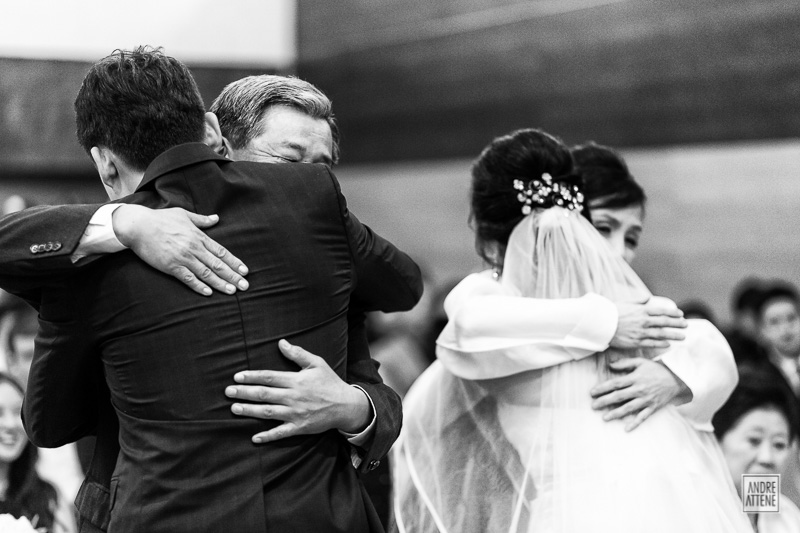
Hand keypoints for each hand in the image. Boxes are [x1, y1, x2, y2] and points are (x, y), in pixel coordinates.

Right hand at [112, 205, 248, 295]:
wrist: (138, 226)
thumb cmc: (161, 219)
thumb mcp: (184, 214)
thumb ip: (202, 219)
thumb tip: (216, 218)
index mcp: (198, 236)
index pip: (221, 251)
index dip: (234, 262)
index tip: (245, 270)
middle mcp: (194, 248)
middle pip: (217, 264)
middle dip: (233, 276)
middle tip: (245, 286)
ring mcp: (183, 257)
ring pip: (206, 273)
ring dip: (220, 283)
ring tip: (232, 291)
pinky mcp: (171, 266)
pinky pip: (188, 278)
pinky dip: (198, 286)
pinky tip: (208, 292)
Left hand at [225, 339, 372, 442]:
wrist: (346, 406)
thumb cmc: (330, 382)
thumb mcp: (317, 363)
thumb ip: (298, 354)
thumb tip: (281, 343)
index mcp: (296, 380)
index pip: (269, 377)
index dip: (252, 377)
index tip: (237, 377)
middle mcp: (294, 397)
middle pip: (264, 394)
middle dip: (244, 393)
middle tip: (228, 392)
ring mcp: (296, 413)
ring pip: (268, 412)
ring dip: (250, 411)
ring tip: (234, 408)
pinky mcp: (300, 427)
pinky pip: (281, 433)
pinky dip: (267, 436)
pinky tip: (254, 437)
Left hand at [589, 358, 691, 430]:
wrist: (676, 378)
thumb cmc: (656, 369)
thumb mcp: (641, 362)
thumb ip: (625, 363)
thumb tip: (610, 365)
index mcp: (635, 378)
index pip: (615, 384)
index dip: (603, 388)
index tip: (592, 392)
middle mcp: (639, 390)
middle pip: (619, 396)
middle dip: (605, 401)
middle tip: (593, 406)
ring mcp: (646, 399)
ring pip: (629, 408)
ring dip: (616, 413)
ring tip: (605, 417)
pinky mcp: (653, 407)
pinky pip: (643, 416)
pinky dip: (635, 423)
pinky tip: (626, 428)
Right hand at [611, 297, 687, 348]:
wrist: (600, 323)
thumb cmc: (611, 312)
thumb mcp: (625, 302)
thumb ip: (638, 301)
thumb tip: (648, 298)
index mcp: (642, 310)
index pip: (662, 311)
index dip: (673, 313)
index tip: (681, 314)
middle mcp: (644, 321)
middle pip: (665, 322)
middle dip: (677, 324)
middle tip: (686, 325)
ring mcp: (641, 332)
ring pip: (662, 334)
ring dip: (674, 335)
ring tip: (682, 337)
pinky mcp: (636, 342)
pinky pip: (652, 343)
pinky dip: (661, 344)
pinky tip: (668, 345)